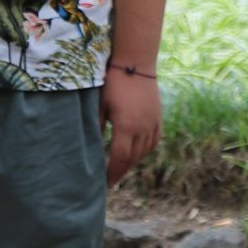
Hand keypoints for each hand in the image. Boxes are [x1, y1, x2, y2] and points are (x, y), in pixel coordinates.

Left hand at [101, 69, 162, 185]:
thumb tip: (89, 146)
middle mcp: (142, 128)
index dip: (112, 173)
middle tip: (111, 180)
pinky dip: (146, 150)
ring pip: (145, 151)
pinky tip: (139, 153)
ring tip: (122, 167)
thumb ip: (96, 126)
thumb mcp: (100, 105)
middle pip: (133, 158)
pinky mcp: (158, 117)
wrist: (136, 63)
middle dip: (121, 171)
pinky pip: (154, 140)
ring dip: (133, 162)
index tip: (105, 184)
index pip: (119, 158)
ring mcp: (153, 123)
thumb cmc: (114, 82)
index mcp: (126, 127)